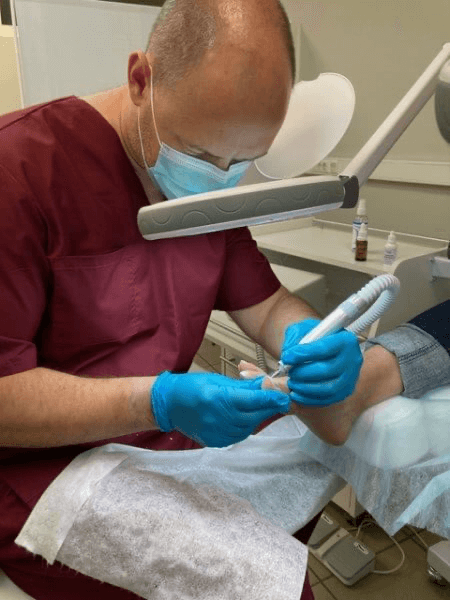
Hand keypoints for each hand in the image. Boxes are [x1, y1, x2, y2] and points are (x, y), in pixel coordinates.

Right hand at [151, 371, 289, 446]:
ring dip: (257, 417)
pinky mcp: (215, 442)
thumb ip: (243, 386)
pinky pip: (238, 435)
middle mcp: (218, 418)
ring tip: (258, 407)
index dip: (271, 398)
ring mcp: (216, 432)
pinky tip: (244, 417)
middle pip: (254, 416)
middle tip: (278, 401)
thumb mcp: (218, 380)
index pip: (253, 400)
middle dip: (268, 408)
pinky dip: (245, 426)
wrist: (169, 405)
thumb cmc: (192, 387)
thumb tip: (266, 384)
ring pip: (248, 427)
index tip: (285, 397)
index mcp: (219, 398)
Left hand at [281, 319, 362, 406]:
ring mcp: (351, 378)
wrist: (321, 349)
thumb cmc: (312, 337)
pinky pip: (327, 400)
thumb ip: (295, 338)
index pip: (324, 348)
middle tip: (288, 371)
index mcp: (345, 339)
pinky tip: (295, 393)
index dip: (303, 354)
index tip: (286, 357)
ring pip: (328, 388)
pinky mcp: (345, 391)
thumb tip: (288, 354)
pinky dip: (308, 399)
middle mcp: (353, 359)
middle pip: (327, 370)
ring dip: (304, 387)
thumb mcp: (302, 329)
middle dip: (302, 372)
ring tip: (291, 382)